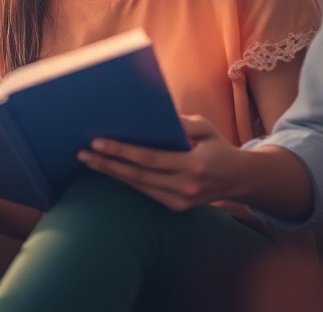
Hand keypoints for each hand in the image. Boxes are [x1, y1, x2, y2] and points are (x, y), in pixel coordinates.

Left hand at [79, 114, 245, 210]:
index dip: (122, 152)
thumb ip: (181, 122)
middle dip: (108, 164)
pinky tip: (109, 170)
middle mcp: (186, 187)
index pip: (150, 158)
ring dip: (112, 173)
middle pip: (138, 176)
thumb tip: (150, 115)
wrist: (239, 179)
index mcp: (194, 165)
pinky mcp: (176, 207)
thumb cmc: (217, 146)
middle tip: (82, 153)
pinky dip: (126, 181)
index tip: (97, 142)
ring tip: (88, 161)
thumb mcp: (205, 128)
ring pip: (139, 187)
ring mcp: (181, 201)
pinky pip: (146, 193)